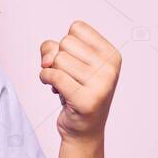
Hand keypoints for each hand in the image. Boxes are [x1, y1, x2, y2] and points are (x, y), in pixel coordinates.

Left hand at [39, 20, 120, 143]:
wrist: (83, 130)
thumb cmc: (75, 91)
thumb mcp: (67, 61)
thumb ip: (52, 48)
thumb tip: (47, 60)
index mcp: (112, 54)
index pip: (76, 27)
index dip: (66, 43)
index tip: (73, 60)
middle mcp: (110, 68)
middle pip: (65, 42)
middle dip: (58, 58)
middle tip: (67, 75)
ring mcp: (101, 85)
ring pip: (57, 59)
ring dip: (52, 71)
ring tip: (64, 85)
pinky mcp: (86, 100)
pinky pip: (53, 75)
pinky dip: (45, 79)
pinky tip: (54, 89)